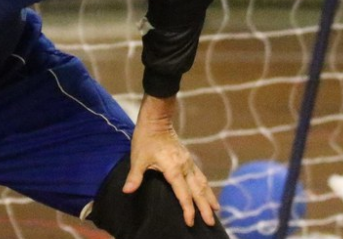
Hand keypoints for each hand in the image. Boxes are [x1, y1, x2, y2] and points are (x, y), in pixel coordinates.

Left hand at [123, 95, 219, 226]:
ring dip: (209, 197)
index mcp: (173, 169)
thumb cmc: (145, 139)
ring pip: (202, 183)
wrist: (156, 120)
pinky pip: (200, 175)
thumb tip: (127, 190)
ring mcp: (188, 162)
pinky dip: (205, 186)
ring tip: (216, 210)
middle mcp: (184, 167)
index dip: (188, 209)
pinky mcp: (187, 158)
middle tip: (211, 222)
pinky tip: (207, 191)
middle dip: (205, 207)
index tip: (190, 222)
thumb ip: (135, 176)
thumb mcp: (138, 158)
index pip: (183, 194)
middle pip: (198, 191)